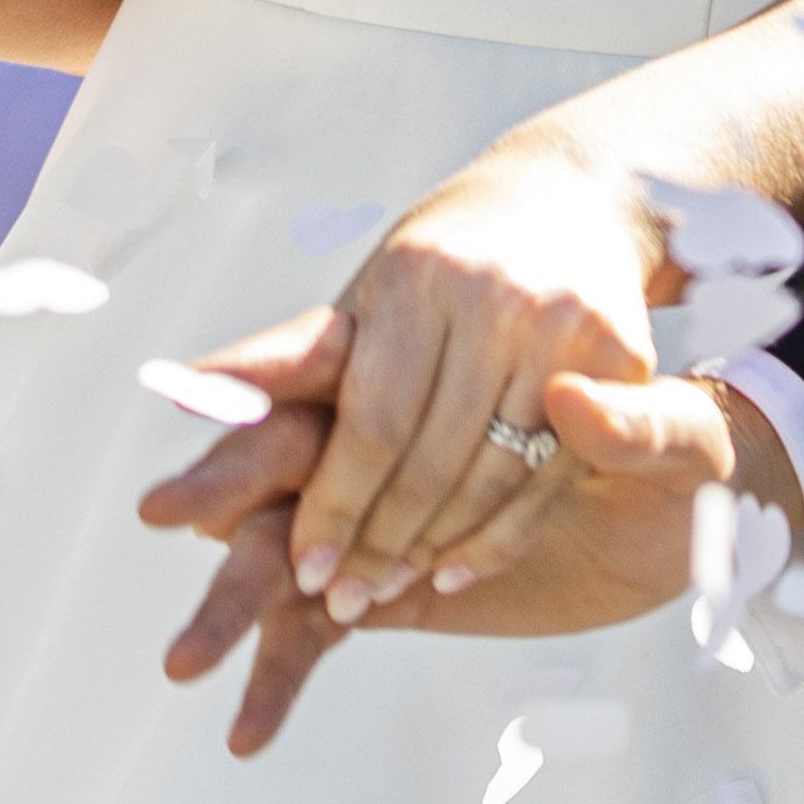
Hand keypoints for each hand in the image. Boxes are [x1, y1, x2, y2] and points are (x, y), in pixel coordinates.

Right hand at [137, 311, 762, 754]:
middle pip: (283, 451)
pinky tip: (245, 732)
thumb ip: (639, 428)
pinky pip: (309, 635)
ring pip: (278, 550)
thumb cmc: (681, 459)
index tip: (217, 387)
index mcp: (442, 365)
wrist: (680, 527)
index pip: (339, 357)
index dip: (272, 371)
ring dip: (231, 601)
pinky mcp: (375, 589)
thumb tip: (576, 406)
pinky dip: (278, 678)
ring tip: (185, 660)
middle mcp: (385, 435)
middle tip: (166, 509)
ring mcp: (369, 516)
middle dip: (224, 477)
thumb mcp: (684, 441)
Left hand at [273, 130, 668, 615]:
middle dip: (380, 542)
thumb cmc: (436, 265)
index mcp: (419, 279)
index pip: (373, 421)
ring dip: (435, 549)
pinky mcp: (621, 356)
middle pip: (433, 457)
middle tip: (340, 602)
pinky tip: (458, 570)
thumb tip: (183, 394)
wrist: (569, 201)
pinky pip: (554, 473)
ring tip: (388, 591)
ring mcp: (565, 327)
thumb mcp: (363, 297)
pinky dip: (502, 533)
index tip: (306, 570)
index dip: (338, 502)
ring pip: (494, 474)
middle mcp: (496, 299)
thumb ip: (286, 359)